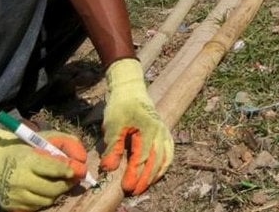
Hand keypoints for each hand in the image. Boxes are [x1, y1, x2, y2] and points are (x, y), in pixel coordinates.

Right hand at [0, 125, 86, 210]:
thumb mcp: (42, 138)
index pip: (52, 169)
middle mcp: (19, 179)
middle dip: (65, 184)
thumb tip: (82, 158)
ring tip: (53, 182)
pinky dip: (42, 199)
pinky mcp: (10, 206)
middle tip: (71, 179)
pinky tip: (40, 188)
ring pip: (46, 201)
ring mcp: (14, 195)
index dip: (67, 171)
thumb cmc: (24, 147)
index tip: (75, 172)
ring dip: (55, 193)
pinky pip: (35, 207)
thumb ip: (64, 142)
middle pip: (52, 189)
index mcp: (27, 160)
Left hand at [99, 58, 173, 194]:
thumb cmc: (120, 105)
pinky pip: (169, 151)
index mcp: (147, 130)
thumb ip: (112, 148)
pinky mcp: (164, 131)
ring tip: (145, 186)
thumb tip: (109, 169)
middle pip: (155, 162)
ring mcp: (164, 131)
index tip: (126, 188)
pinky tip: (158, 172)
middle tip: (134, 192)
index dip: (135, 175)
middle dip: (145, 179)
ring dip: (156, 174)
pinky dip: (164, 164)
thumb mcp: (113, 126)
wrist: (130, 87)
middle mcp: (160, 132)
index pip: (142, 159)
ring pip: (165, 158)